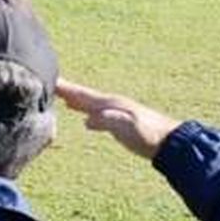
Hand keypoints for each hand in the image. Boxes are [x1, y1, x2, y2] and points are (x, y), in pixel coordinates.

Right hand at [56, 78, 182, 160]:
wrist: (170, 142)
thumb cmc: (149, 135)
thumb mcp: (127, 127)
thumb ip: (109, 121)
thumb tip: (88, 119)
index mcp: (109, 103)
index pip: (81, 93)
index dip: (65, 87)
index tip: (48, 78)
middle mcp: (111, 104)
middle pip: (83, 95)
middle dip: (66, 89)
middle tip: (48, 83)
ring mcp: (116, 113)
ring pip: (89, 104)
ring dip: (74, 99)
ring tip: (61, 96)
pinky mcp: (120, 124)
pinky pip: (96, 114)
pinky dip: (86, 112)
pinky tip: (85, 118)